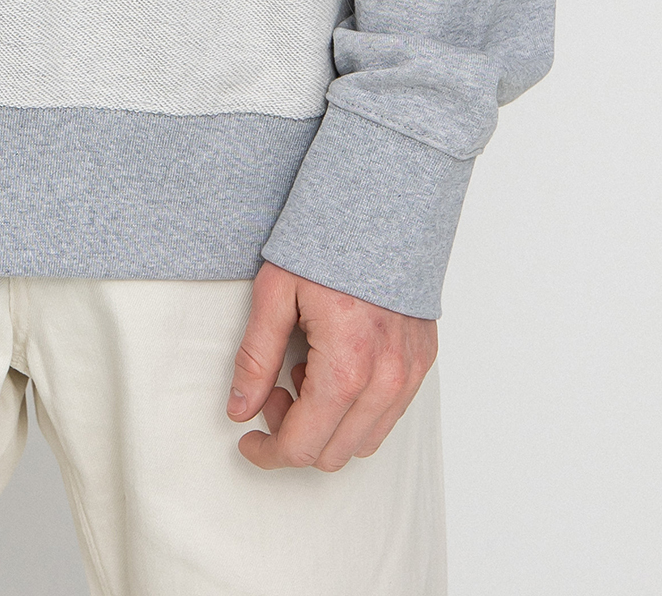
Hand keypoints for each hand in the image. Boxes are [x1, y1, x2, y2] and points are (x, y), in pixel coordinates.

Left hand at [226, 261, 434, 471]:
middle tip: (272, 391)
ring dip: (327, 425)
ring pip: (364, 442)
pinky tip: (335, 366)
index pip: (303, 445)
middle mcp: (386, 382)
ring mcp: (410, 376)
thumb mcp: (275, 293)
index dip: (267, 452)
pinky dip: (356, 408)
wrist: (382, 207)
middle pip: (333, 454)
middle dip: (294, 435)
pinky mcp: (422, 364)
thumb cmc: (327, 243)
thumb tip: (239, 408)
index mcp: (346, 368)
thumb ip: (256, 357)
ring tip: (304, 372)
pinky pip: (388, 415)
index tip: (246, 440)